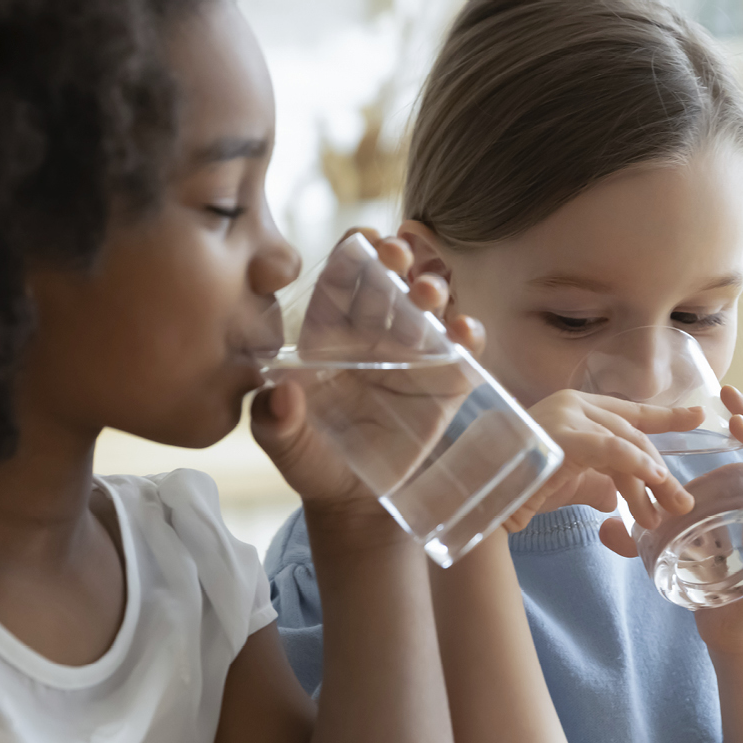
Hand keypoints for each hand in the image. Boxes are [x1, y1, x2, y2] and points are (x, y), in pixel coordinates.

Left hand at [252, 229, 483, 509]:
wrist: (354, 503)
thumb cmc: (314, 463)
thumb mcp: (285, 446)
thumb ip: (274, 421)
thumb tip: (281, 394)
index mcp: (329, 335)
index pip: (341, 282)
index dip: (353, 256)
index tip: (365, 240)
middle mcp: (373, 336)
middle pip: (389, 282)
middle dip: (397, 259)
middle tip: (398, 255)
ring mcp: (413, 356)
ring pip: (429, 306)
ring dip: (433, 288)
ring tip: (428, 293)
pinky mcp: (445, 382)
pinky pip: (461, 351)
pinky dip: (468, 335)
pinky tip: (463, 332)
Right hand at [499, 390, 702, 557]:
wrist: (483, 500)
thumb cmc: (519, 489)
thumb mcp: (572, 482)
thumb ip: (599, 481)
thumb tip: (617, 497)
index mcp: (575, 407)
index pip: (630, 411)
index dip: (666, 416)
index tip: (699, 415)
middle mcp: (572, 403)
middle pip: (633, 434)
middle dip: (660, 471)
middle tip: (681, 504)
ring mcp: (565, 414)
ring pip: (626, 445)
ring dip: (651, 480)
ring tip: (666, 510)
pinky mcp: (562, 434)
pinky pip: (611, 449)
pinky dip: (635, 464)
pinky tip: (653, 480)